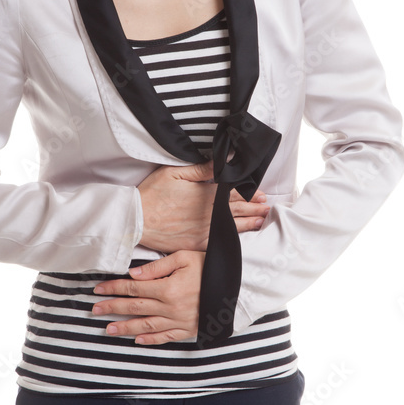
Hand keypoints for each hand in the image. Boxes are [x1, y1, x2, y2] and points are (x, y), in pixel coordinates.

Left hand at [92, 250, 204, 344]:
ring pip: (146, 326)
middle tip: (94, 310)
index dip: (114, 289)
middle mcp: (171, 308)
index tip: (98, 290)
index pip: (133, 289)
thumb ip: (158, 267)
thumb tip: (134, 274)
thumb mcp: (185, 258)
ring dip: (125, 328)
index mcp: (168, 288)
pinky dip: (150, 340)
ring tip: (108, 329)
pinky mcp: (189, 330)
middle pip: (135, 308)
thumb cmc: (212, 267)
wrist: (239, 286)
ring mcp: (179, 321)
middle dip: (112, 309)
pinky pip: (166, 338)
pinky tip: (137, 340)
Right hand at [137, 159, 268, 252]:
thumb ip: (202, 168)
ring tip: (261, 220)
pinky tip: (241, 236)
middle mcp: (210, 214)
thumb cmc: (152, 194)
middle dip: (254, 207)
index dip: (249, 193)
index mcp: (206, 195)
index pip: (234, 192)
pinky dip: (234, 237)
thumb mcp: (174, 173)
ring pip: (234, 226)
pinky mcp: (198, 244)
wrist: (136, 222)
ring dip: (250, 222)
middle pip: (238, 209)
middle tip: (266, 206)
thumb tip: (224, 160)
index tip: (260, 193)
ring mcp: (205, 231)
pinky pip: (221, 240)